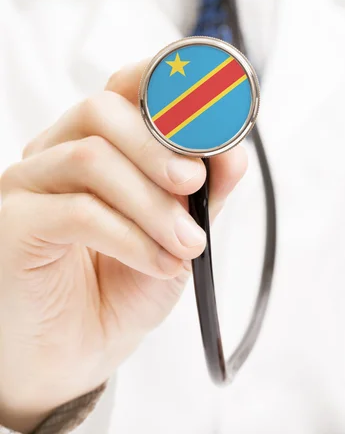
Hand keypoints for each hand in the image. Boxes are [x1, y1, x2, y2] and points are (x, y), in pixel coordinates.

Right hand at [0, 61, 246, 432]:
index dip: (163, 79)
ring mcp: (28, 185)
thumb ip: (205, 191)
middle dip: (159, 145)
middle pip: (101, 111)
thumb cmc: (121, 285)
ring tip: (186, 244)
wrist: (73, 353)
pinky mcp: (13, 225)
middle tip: (194, 185)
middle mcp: (55, 153)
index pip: (122, 88)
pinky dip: (130, 236)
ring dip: (152, 202)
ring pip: (90, 157)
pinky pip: (76, 211)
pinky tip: (157, 262)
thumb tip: (233, 151)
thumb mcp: (178, 233)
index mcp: (96, 143)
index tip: (208, 98)